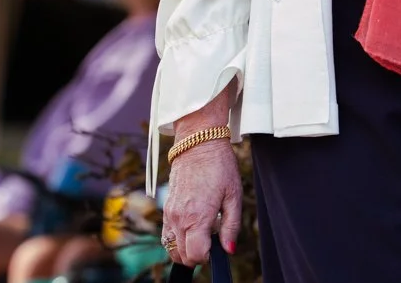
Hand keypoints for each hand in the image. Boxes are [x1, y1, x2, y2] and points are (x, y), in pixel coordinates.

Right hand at [162, 139, 241, 266]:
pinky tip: (191, 229)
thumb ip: (231, 226)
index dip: (209, 257)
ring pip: (172, 248)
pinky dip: (177, 239)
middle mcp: (179, 218)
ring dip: (186, 250)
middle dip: (198, 255)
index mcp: (197, 217)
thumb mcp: (233, 196)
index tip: (217, 247)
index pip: (196, 255)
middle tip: (212, 241)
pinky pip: (166, 235)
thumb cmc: (219, 166)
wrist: (198, 143)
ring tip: (202, 236)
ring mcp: (169, 214)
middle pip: (183, 256)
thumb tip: (229, 250)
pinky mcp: (166, 208)